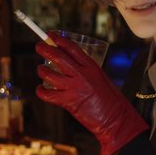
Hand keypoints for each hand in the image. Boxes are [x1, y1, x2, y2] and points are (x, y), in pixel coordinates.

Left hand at [35, 39, 146, 154]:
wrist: (116, 119)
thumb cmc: (112, 101)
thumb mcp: (101, 79)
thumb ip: (86, 72)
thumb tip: (70, 67)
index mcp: (92, 67)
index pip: (73, 48)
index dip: (60, 40)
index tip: (51, 35)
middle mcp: (82, 75)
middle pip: (58, 57)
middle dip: (45, 49)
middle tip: (39, 46)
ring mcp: (74, 88)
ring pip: (49, 74)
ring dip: (41, 70)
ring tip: (41, 69)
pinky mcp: (68, 102)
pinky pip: (47, 94)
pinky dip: (41, 91)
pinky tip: (41, 90)